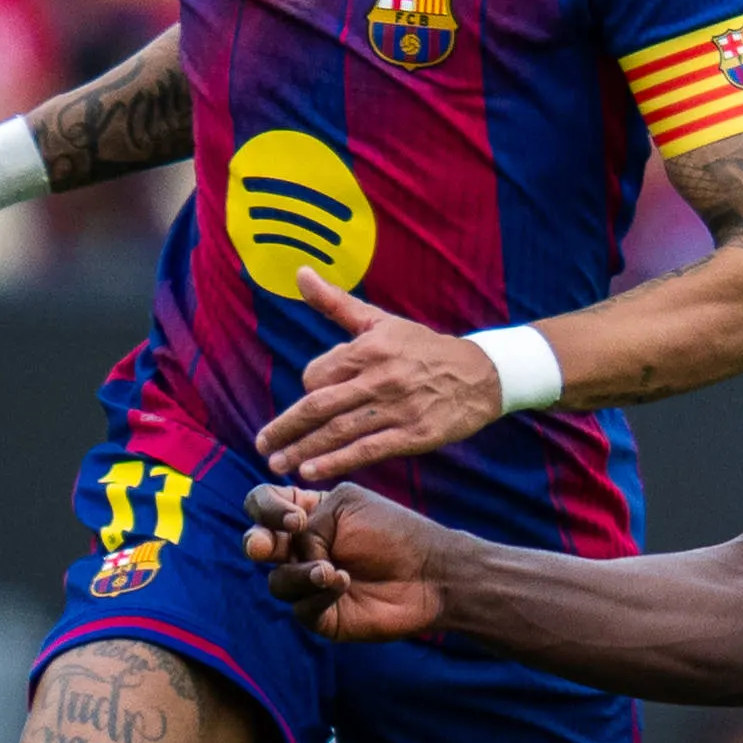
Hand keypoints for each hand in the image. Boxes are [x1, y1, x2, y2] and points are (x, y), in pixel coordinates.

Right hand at [243, 480, 448, 642]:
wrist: (430, 571)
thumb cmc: (393, 531)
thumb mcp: (346, 506)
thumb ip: (306, 520)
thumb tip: (289, 554)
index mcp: (305, 513)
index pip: (263, 504)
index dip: (266, 508)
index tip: (296, 518)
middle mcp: (301, 548)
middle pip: (256, 543)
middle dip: (257, 543)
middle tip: (264, 547)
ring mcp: (309, 583)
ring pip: (277, 581)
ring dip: (299, 574)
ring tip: (330, 570)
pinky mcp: (321, 614)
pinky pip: (301, 607)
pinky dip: (319, 594)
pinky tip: (343, 584)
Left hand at [254, 270, 510, 481]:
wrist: (480, 374)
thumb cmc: (421, 346)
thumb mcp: (378, 320)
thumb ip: (335, 302)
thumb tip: (299, 272)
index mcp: (369, 347)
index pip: (317, 375)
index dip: (306, 389)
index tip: (308, 400)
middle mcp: (380, 377)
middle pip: (319, 406)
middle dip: (286, 428)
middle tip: (262, 445)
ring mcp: (397, 408)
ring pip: (338, 431)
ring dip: (302, 449)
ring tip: (277, 463)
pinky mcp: (414, 435)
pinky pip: (367, 450)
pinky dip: (336, 461)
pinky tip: (311, 470)